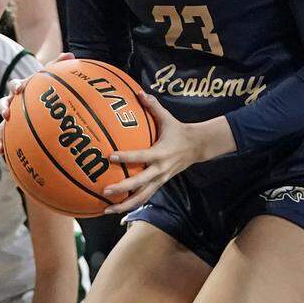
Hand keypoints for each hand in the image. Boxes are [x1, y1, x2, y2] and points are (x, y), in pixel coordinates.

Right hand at [0, 51, 73, 154]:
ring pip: (1, 123)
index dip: (17, 86)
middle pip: (5, 102)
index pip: (16, 85)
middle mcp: (14, 102)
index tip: (19, 89)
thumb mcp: (54, 80)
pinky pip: (4, 138)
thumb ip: (59, 67)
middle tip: (8, 113)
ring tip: (1, 142)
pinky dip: (1, 144)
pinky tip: (2, 153)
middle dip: (4, 107)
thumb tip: (70, 53)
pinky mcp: (11, 131)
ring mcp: (11, 117)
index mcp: (23, 90)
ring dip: (0, 131)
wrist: (43, 106)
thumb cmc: (47, 91)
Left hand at [102, 94, 233, 213]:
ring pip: (141, 197)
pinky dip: (131, 204)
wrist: (198, 147)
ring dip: (124, 205)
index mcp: (160, 153)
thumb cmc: (179, 131)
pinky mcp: (160, 184)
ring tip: (107, 210)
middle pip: (140, 184)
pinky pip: (144, 197)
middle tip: (105, 191)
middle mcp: (160, 170)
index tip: (110, 156)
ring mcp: (160, 180)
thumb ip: (153, 106)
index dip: (126, 157)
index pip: (141, 156)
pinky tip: (117, 208)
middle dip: (122, 189)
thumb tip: (139, 92)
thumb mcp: (168, 118)